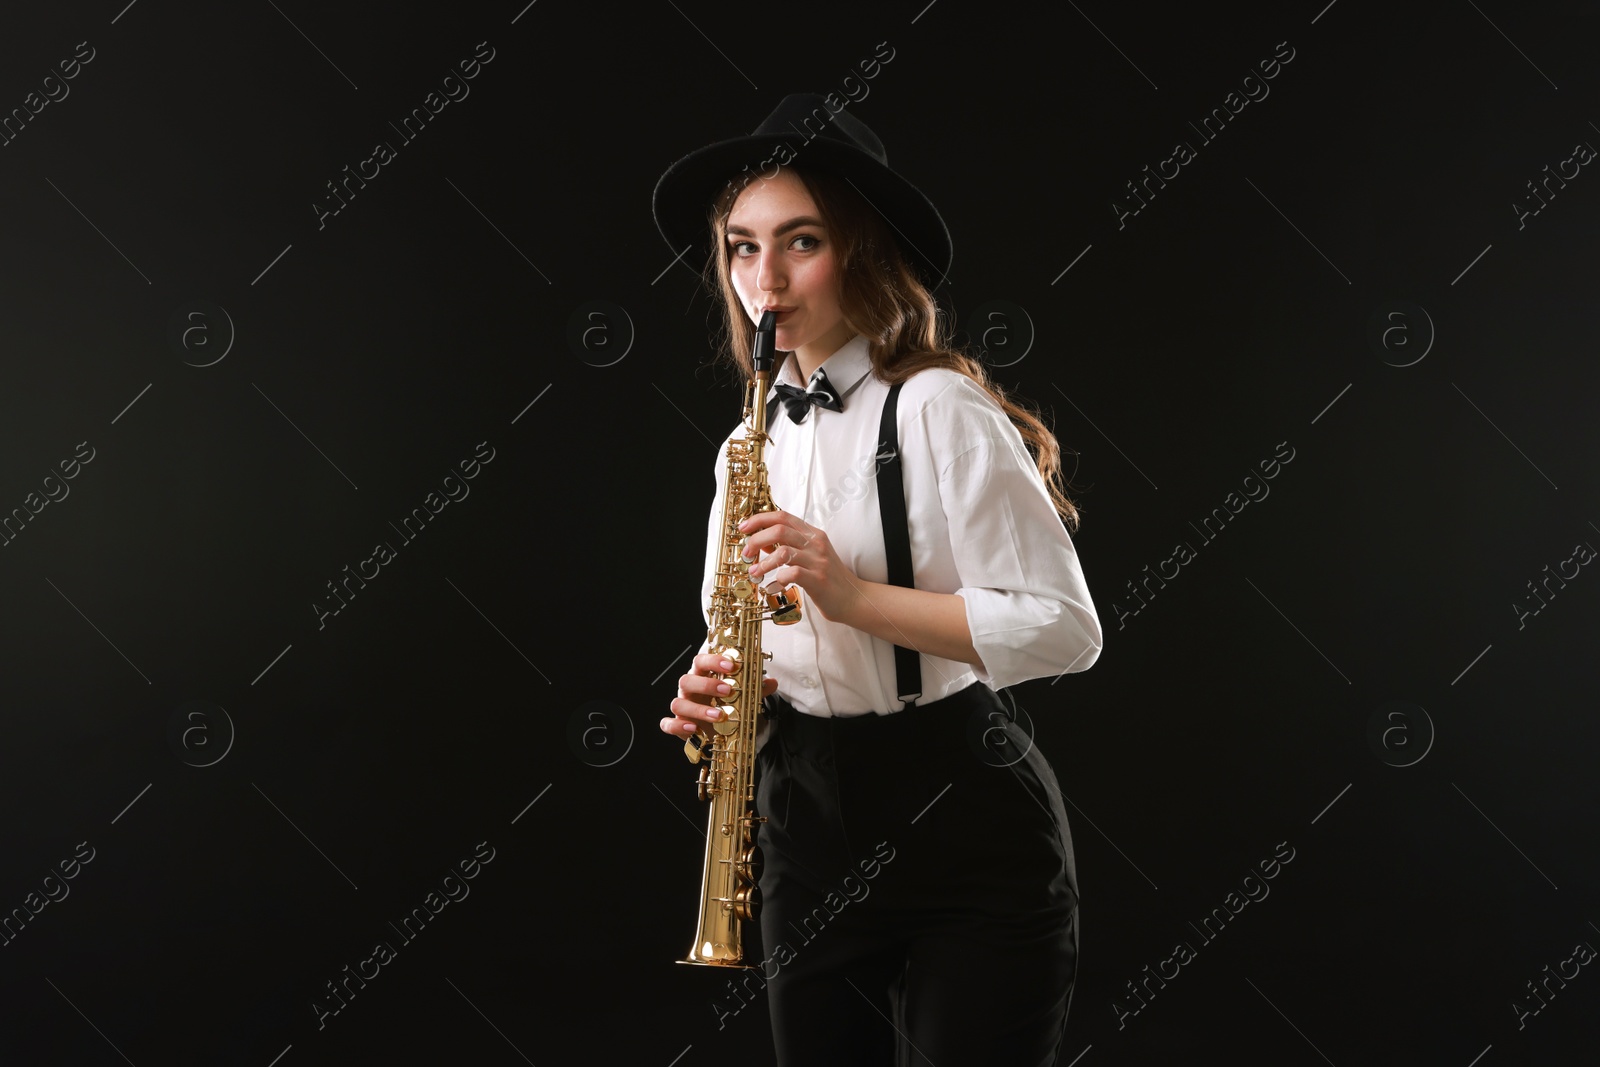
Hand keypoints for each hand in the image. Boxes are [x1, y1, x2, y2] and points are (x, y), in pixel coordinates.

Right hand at [662, 651, 778, 740]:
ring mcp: (682, 706)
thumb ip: (755, 689)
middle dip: (707, 685)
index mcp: (702, 675)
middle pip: (687, 680)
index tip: (732, 665)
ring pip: (678, 703)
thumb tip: (771, 682)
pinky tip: (693, 729)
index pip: (701, 661)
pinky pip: (668, 724)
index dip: (714, 661)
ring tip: (719, 716)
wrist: (718, 727)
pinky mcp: (678, 724)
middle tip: (728, 691)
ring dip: (699, 710)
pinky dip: (677, 726)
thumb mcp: (742, 696)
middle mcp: (689, 689)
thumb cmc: (725, 703)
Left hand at [739, 509, 862, 623]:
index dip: (760, 519)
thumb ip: (789, 546)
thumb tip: (762, 543)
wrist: (854, 598)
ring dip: (763, 563)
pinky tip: (772, 587)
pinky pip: (791, 573)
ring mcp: (818, 561)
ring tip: (755, 572)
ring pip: (783, 551)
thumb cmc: (829, 578)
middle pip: (779, 530)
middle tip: (747, 553)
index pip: (783, 516)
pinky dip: (777, 580)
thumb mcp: (811, 556)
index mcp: (813, 534)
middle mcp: (816, 543)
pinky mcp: (818, 579)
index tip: (744, 527)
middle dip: (756, 539)